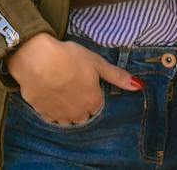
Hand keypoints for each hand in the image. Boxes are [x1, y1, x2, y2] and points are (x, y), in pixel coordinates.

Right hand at [7, 33, 139, 124]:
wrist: (36, 59)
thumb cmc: (69, 57)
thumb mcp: (97, 62)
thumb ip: (117, 76)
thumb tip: (139, 86)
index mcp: (93, 102)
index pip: (98, 106)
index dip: (93, 93)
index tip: (87, 82)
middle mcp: (77, 113)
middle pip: (83, 115)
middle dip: (81, 104)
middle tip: (74, 85)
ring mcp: (58, 115)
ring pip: (67, 118)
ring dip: (67, 109)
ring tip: (61, 90)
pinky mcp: (40, 112)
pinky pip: (50, 116)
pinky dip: (51, 108)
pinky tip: (49, 93)